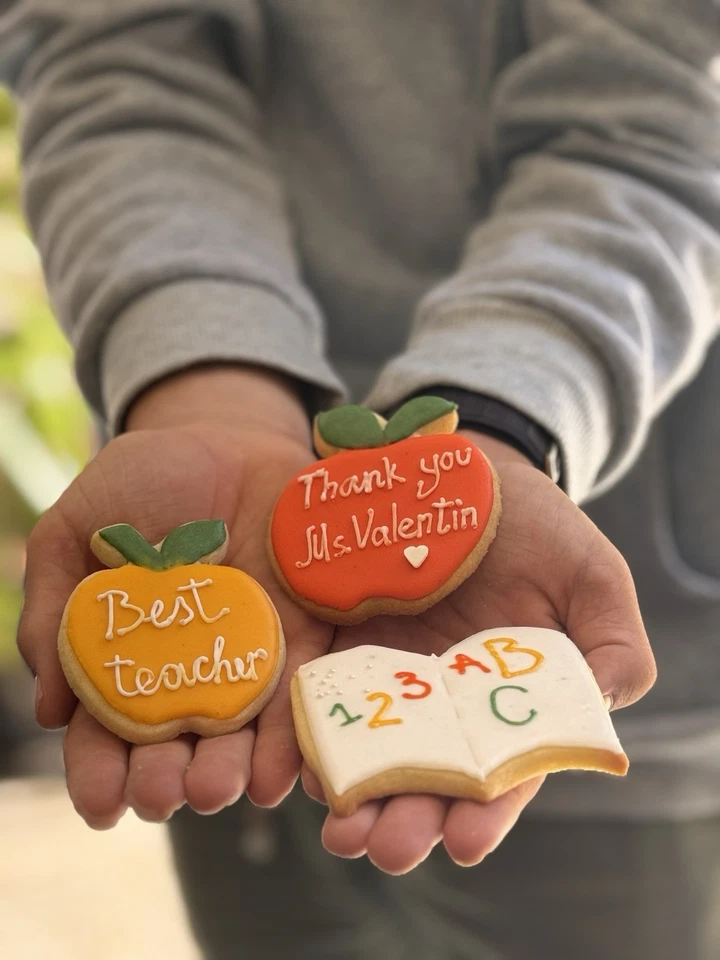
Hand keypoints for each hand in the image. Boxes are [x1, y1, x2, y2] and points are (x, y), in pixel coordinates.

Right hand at [17, 366, 332, 826]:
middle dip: (168, 777)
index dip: (100, 772)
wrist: (222, 437)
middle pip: (176, 743)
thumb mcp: (72, 531)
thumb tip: (51, 710)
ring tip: (220, 790)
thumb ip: (53, 608)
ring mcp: (248, 653)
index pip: (107, 732)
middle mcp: (188, 671)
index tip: (101, 806)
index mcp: (127, 659)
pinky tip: (279, 770)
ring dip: (229, 768)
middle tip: (165, 796)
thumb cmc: (142, 482)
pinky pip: (299, 686)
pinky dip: (290, 731)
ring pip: (238, 729)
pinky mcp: (302, 627)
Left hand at [301, 432, 655, 873]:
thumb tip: (607, 711)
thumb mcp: (590, 574)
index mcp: (505, 702)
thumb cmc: (536, 525)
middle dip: (405, 820)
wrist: (465, 474)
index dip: (484, 813)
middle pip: (423, 778)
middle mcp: (442, 703)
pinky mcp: (338, 640)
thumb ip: (612, 643)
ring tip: (336, 825)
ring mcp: (386, 674)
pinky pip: (320, 695)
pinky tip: (300, 762)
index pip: (498, 775)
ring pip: (366, 750)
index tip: (464, 841)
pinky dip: (310, 734)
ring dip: (351, 794)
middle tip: (386, 848)